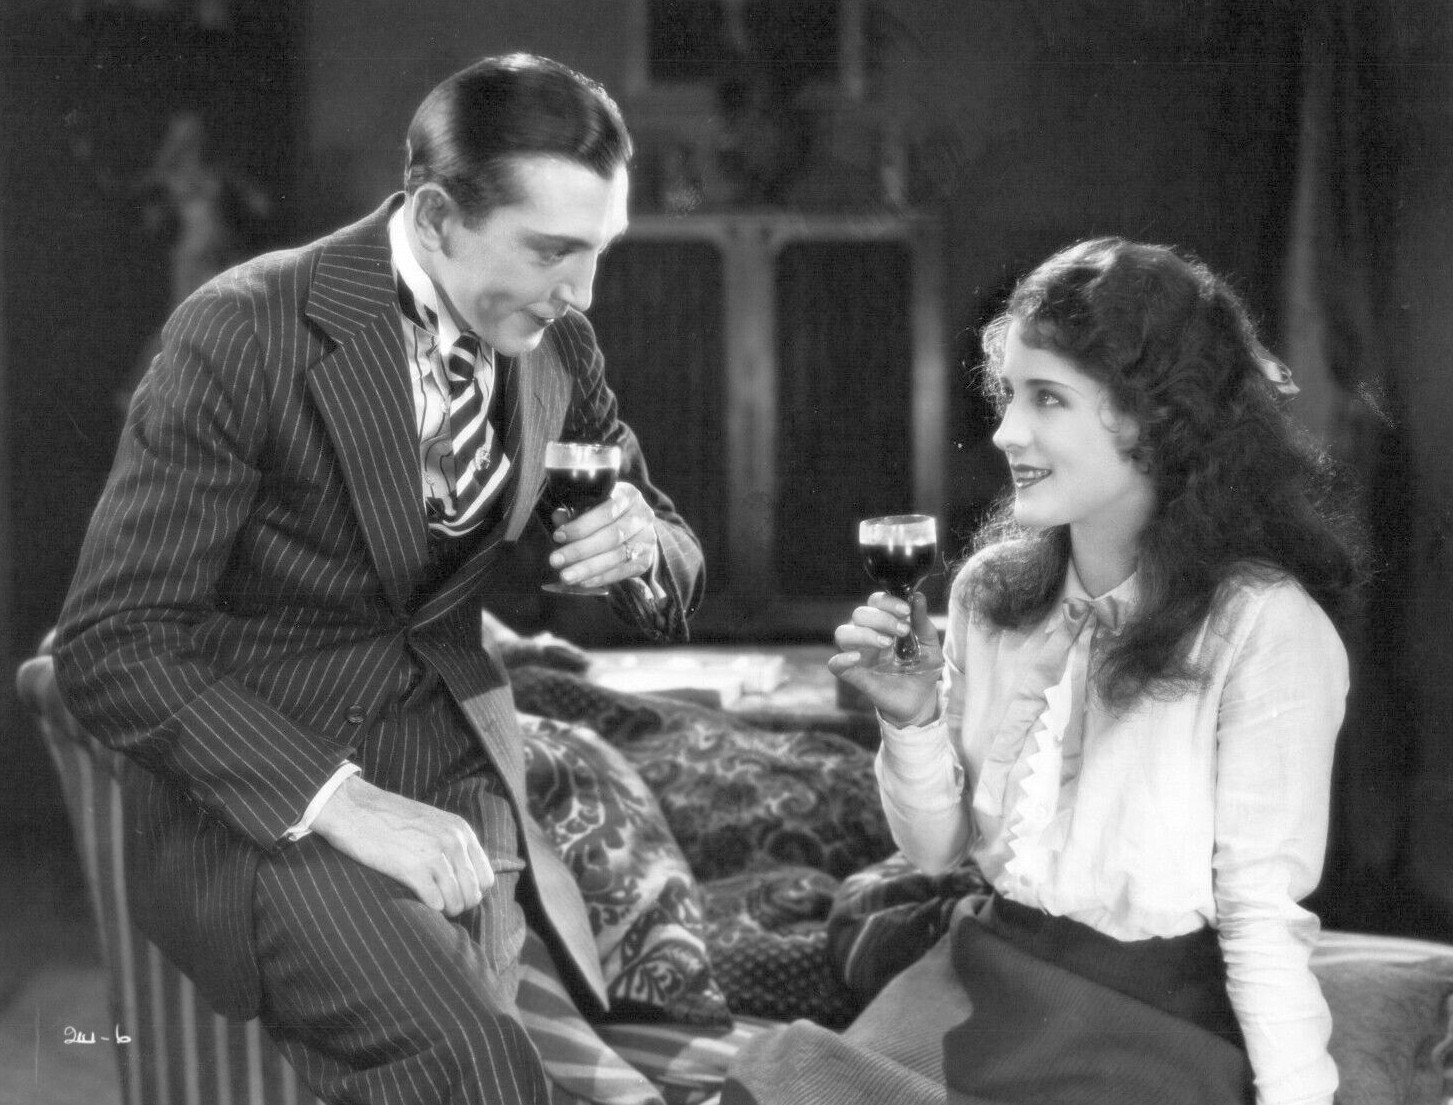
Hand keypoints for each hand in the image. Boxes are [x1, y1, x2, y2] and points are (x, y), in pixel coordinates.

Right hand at [310, 775, 494, 915]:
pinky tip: (418, 901)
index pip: (486, 877)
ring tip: (431, 907)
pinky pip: (435, 902)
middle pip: (474, 893)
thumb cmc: (390, 819)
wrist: (355, 808)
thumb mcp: (432, 822)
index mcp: (461, 831)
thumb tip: (464, 876)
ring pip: (457, 901)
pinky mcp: (412, 868)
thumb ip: (452, 843)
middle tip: (443, 906)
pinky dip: (429, 908)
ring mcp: (434, 855)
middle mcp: (453, 842)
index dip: (473, 893)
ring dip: (445, 910)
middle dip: (460, 905)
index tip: (456, 896)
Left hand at [549, 482, 656, 588]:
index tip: (558, 536)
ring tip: (566, 576)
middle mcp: (642, 516)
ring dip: (588, 568)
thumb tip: (558, 518)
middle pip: (611, 536)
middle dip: (580, 550)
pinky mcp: (646, 560)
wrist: (638, 528)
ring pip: (616, 556)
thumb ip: (575, 510)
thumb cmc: (608, 513)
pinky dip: (600, 578)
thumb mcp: (594, 504)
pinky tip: (582, 581)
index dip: (581, 526)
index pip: (605, 512)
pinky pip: (622, 571)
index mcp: (629, 496)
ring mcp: (646, 539)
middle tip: (555, 560)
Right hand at [828, 592, 943, 726]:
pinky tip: (856, 658)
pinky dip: (841, 659)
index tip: (906, 611)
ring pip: (843, 633)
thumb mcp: (930, 645)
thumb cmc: (922, 668)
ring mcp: (859, 655)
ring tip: (886, 643)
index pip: (875, 602)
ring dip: (864, 634)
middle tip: (902, 631)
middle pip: (859, 614)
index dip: (887, 602)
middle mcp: (868, 635)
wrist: (920, 700)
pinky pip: (835, 664)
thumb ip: (923, 623)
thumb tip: (918, 597)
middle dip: (881, 618)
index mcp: (884, 624)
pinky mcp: (854, 675)